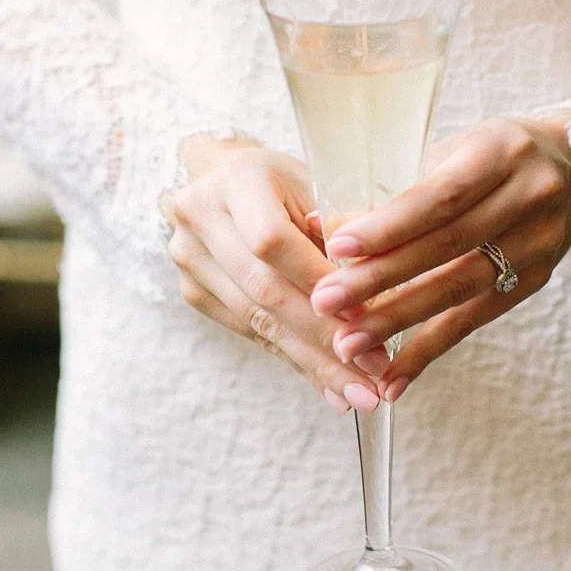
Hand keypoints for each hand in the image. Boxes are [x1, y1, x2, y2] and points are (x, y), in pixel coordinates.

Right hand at [163, 135, 390, 413]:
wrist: (225, 177)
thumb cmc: (287, 180)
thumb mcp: (320, 185)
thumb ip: (344, 232)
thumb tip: (380, 294)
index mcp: (236, 179)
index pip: (273, 242)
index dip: (318, 284)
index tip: (365, 320)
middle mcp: (201, 218)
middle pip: (264, 290)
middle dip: (322, 339)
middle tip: (371, 377)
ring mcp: (191, 259)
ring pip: (257, 321)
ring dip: (312, 362)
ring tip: (357, 393)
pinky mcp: (195, 293)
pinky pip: (252, 334)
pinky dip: (295, 360)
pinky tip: (330, 386)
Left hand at [308, 114, 570, 401]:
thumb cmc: (491, 154)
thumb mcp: (450, 152)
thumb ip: (394, 192)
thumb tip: (321, 227)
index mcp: (500, 153)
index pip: (440, 196)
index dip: (388, 226)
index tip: (336, 250)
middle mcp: (527, 198)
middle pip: (447, 247)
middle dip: (381, 280)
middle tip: (327, 304)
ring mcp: (538, 244)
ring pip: (461, 290)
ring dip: (399, 323)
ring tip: (349, 345)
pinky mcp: (537, 281)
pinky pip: (475, 321)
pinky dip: (429, 351)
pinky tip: (393, 378)